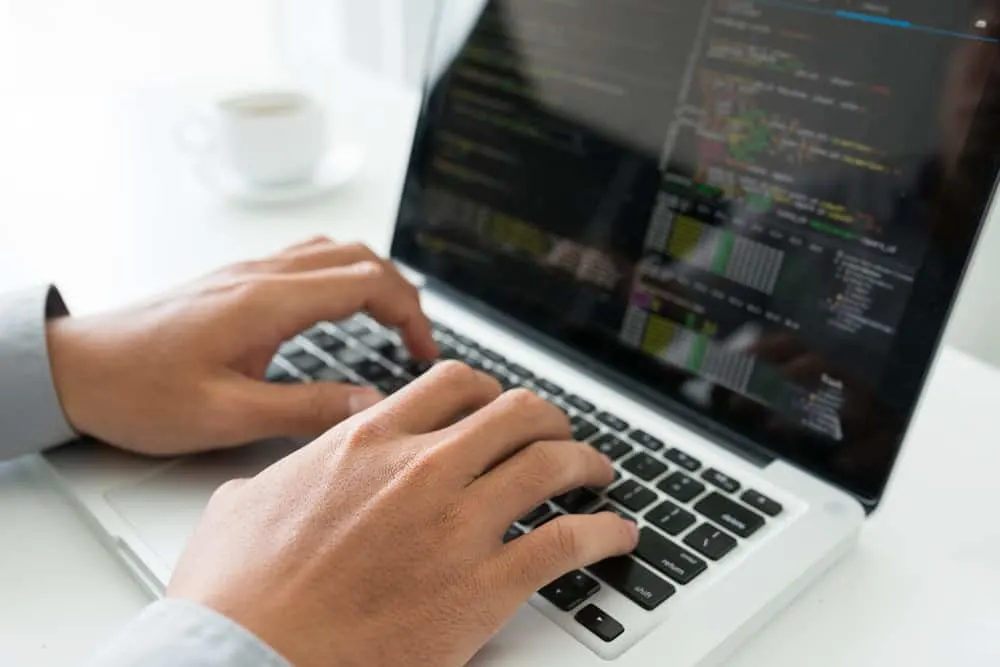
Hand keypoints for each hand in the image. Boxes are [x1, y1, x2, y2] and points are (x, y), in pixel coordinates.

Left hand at [47, 237, 437, 455]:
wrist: (75, 368)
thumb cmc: (138, 391)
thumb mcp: (226, 416)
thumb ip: (305, 410)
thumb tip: (372, 406)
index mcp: (266, 302)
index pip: (368, 284)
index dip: (411, 315)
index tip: (425, 354)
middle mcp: (262, 276)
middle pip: (360, 258)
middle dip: (403, 295)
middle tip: (418, 342)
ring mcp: (247, 272)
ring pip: (335, 251)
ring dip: (375, 279)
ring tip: (392, 323)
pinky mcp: (236, 281)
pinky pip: (307, 259)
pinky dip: (343, 275)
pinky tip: (341, 308)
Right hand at [167, 362, 638, 666]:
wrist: (243, 663)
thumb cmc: (236, 596)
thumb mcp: (244, 505)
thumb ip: (286, 472)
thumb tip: (287, 472)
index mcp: (367, 442)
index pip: (454, 383)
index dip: (489, 390)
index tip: (499, 406)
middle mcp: (421, 469)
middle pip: (515, 413)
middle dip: (547, 420)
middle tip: (558, 436)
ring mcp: (456, 525)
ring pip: (550, 465)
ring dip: (586, 464)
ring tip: (599, 474)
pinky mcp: (482, 588)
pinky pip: (567, 544)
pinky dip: (604, 533)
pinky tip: (617, 535)